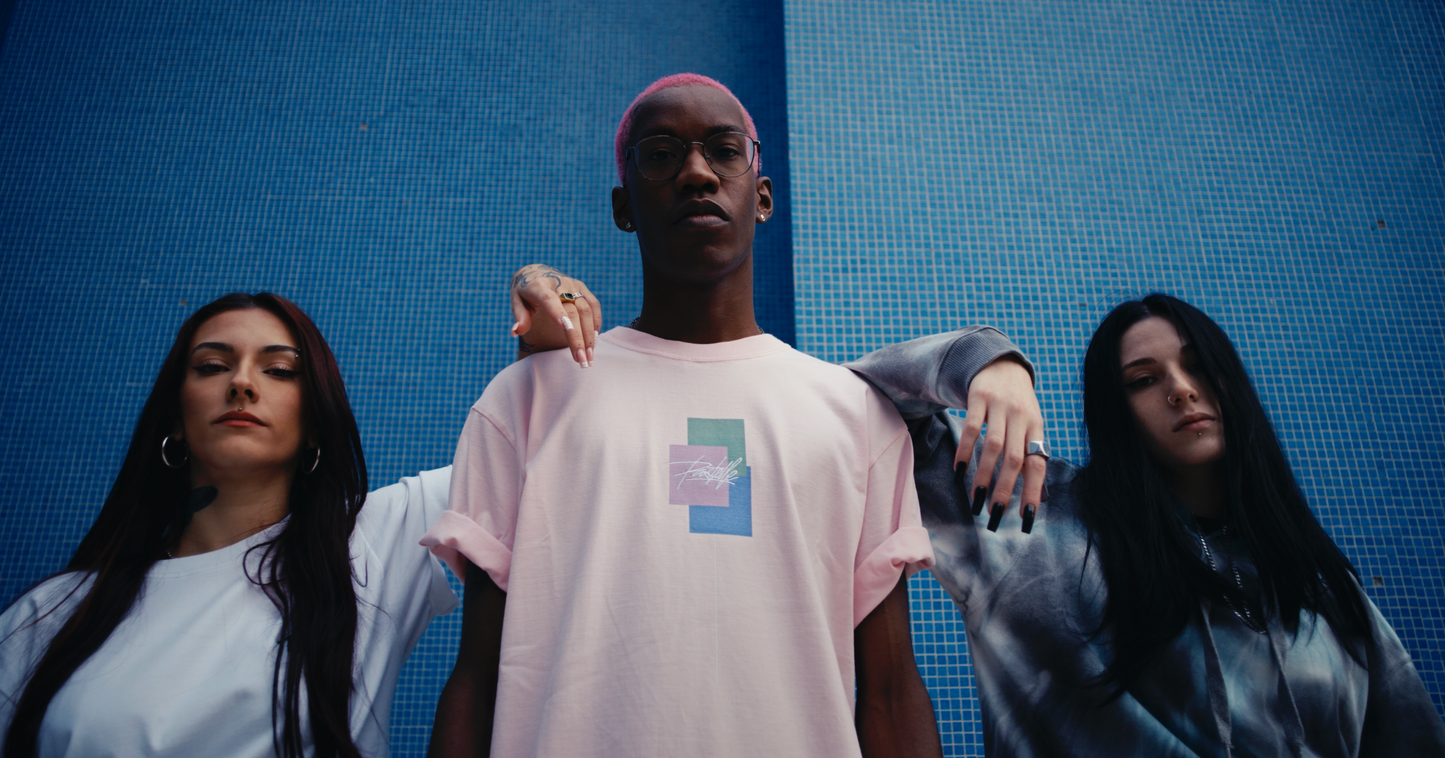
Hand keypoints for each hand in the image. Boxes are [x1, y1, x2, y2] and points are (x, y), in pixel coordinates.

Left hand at [510, 264, 602, 366]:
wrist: (537, 273)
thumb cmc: (525, 293)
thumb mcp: (517, 301)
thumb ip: (519, 316)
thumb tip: (516, 332)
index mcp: (538, 286)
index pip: (549, 300)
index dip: (557, 313)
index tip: (565, 328)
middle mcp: (558, 283)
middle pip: (572, 311)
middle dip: (578, 337)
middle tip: (582, 360)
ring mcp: (573, 285)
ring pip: (586, 310)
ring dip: (590, 335)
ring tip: (589, 357)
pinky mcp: (582, 287)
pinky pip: (594, 306)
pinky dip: (596, 323)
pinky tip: (593, 341)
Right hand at [954, 357, 1045, 527]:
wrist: (1001, 362)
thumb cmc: (1017, 403)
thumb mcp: (1029, 424)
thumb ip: (1029, 453)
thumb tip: (1035, 495)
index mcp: (1037, 427)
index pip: (1038, 464)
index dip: (1034, 491)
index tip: (1026, 519)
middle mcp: (1022, 416)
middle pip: (1015, 459)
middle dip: (1005, 489)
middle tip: (995, 514)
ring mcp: (1000, 405)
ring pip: (993, 446)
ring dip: (984, 475)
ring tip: (976, 498)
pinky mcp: (979, 396)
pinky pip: (971, 427)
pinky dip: (965, 450)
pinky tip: (959, 470)